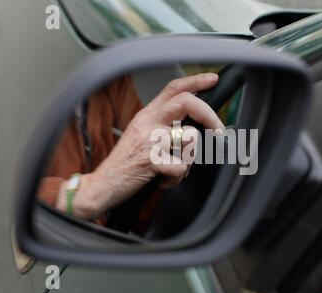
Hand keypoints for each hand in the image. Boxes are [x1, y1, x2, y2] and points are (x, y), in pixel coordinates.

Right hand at [58, 73, 224, 219]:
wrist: (102, 185)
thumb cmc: (125, 164)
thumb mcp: (142, 137)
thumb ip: (164, 127)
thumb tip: (195, 126)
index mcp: (147, 115)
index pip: (173, 88)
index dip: (195, 81)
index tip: (212, 79)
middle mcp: (148, 123)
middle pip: (186, 102)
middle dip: (209, 115)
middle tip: (219, 130)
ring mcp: (149, 140)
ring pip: (190, 137)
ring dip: (189, 158)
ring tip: (174, 168)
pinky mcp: (150, 160)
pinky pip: (180, 168)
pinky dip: (175, 180)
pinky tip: (161, 181)